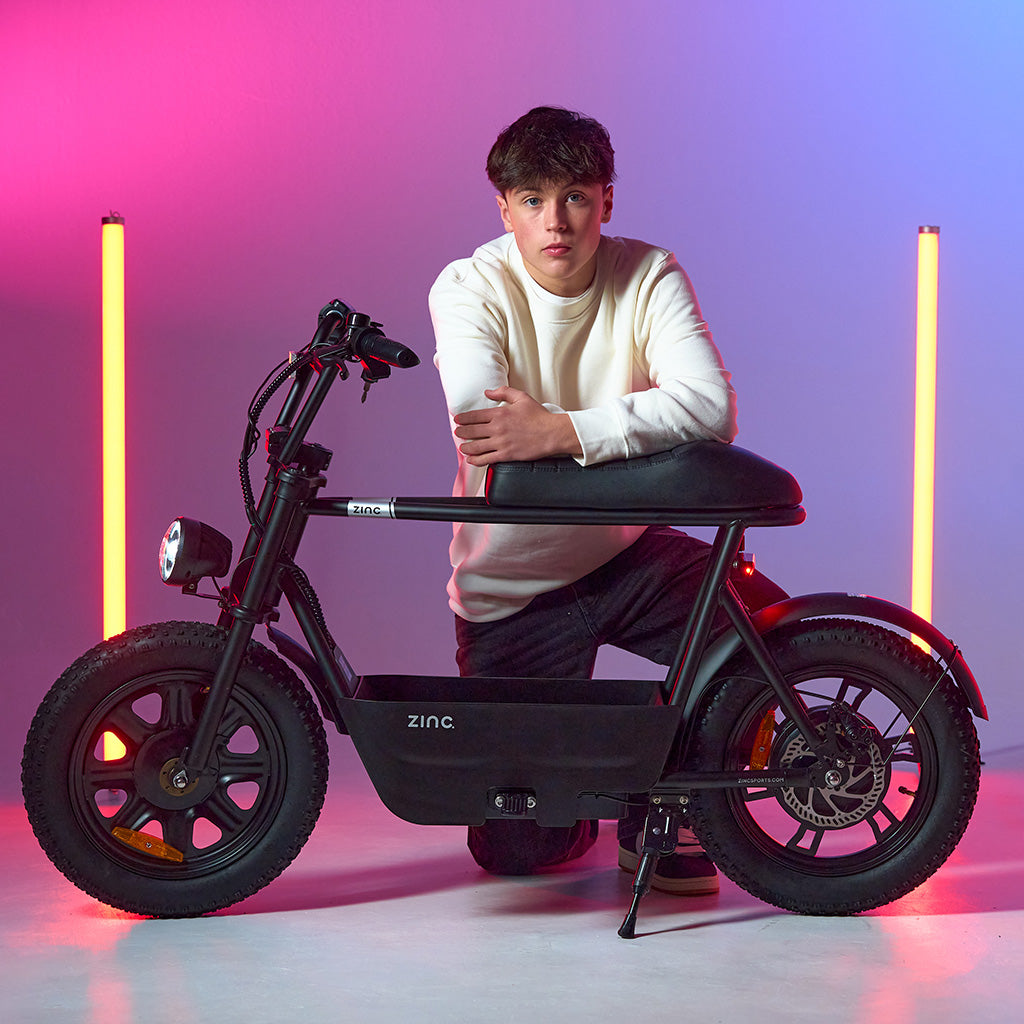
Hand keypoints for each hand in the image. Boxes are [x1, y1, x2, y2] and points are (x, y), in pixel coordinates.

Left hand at [453, 386, 582, 465]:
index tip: (457, 420)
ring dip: (466, 447)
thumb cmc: (539, 416)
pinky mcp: (506, 454)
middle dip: (462, 432)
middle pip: (472, 431)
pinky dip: (476, 460)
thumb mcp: (522, 397)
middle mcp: (497, 428)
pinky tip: (471, 460)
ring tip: (462, 447)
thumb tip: (488, 392)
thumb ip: (503, 392)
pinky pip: (486, 459)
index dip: (463, 418)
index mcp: (499, 413)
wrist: (552, 433)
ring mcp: (501, 442)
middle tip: (458, 433)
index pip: (474, 416)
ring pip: (476, 446)